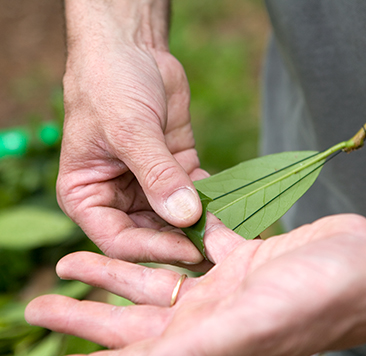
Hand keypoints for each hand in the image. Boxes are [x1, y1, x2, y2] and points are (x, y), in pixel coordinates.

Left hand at [27, 209, 365, 355]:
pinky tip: (149, 224)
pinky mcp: (240, 256)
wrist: (365, 265)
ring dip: (116, 270)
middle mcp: (209, 315)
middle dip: (86, 312)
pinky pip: (193, 245)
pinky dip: (170, 236)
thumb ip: (201, 351)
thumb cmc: (320, 299)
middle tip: (41, 304)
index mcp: (207, 340)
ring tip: (77, 260)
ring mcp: (223, 285)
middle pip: (133, 316)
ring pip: (155, 278)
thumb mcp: (256, 324)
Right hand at [58, 1, 205, 264]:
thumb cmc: (110, 84)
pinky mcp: (174, 173)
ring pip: (175, 220)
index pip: (118, 242)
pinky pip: (194, 195)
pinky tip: (232, 208)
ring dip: (201, 225)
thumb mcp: (129, 130)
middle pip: (151, 236)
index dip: (154, 250)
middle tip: (219, 249)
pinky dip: (212, 203)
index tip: (190, 250)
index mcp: (87, 197)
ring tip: (231, 233)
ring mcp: (147, 188)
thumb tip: (186, 216)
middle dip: (183, 242)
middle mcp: (116, 199)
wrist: (131, 49)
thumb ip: (157, 175)